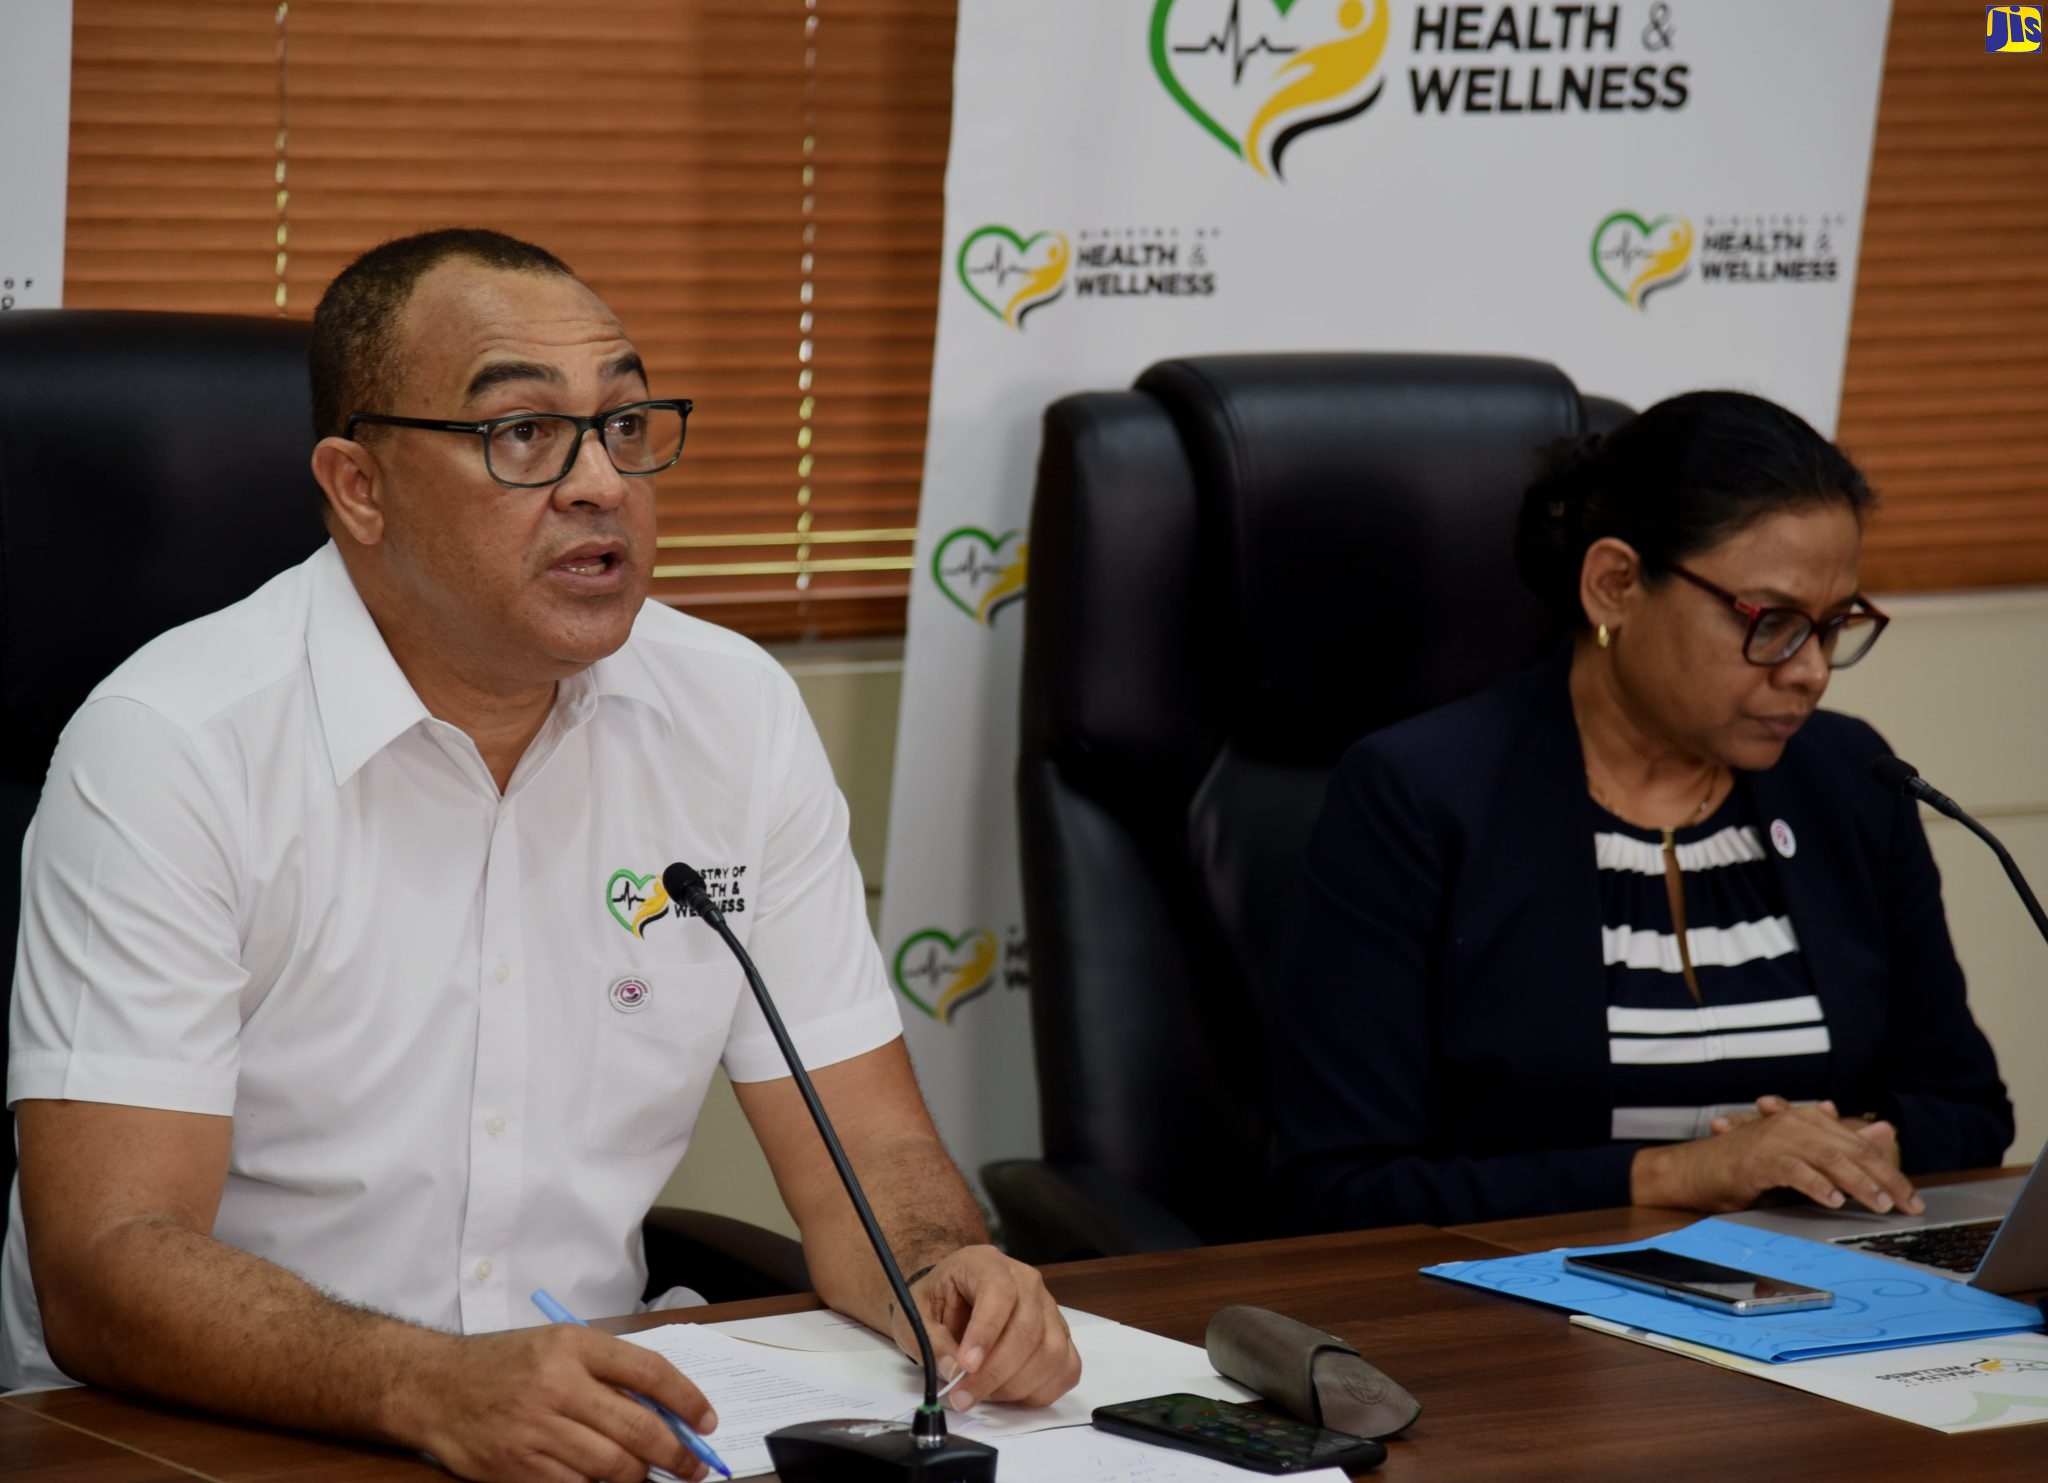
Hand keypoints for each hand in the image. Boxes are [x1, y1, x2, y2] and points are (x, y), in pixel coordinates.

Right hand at [399, 1324, 717, 1482]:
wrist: (434, 1386)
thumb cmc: (504, 1364)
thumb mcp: (558, 1346)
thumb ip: (608, 1372)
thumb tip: (666, 1410)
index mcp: (574, 1345)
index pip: (649, 1371)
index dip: (687, 1399)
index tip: (707, 1420)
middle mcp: (557, 1384)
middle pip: (637, 1427)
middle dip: (676, 1452)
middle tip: (694, 1465)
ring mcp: (536, 1429)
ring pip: (611, 1465)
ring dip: (639, 1477)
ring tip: (647, 1476)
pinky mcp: (517, 1467)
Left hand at [887, 1244, 1081, 1411]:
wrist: (955, 1296)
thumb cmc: (938, 1301)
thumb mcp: (916, 1314)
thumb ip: (931, 1342)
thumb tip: (953, 1371)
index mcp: (986, 1264)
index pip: (999, 1291)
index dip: (985, 1331)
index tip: (965, 1366)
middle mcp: (1026, 1281)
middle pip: (1028, 1328)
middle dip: (995, 1372)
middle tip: (963, 1397)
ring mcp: (1049, 1308)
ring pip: (1050, 1352)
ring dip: (1015, 1385)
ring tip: (982, 1393)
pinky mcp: (1060, 1335)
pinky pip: (1065, 1368)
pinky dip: (1040, 1390)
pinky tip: (1010, 1393)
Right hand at [1634, 1097, 1923, 1215]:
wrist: (1694, 1171)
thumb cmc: (1746, 1164)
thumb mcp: (1801, 1156)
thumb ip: (1841, 1146)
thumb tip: (1884, 1134)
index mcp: (1808, 1120)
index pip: (1860, 1147)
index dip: (1889, 1171)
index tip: (1912, 1198)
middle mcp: (1795, 1124)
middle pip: (1852, 1152)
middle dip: (1885, 1180)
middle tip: (1908, 1205)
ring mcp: (1776, 1140)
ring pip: (1830, 1160)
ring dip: (1860, 1184)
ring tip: (1881, 1205)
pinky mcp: (1758, 1160)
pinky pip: (1795, 1171)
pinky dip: (1816, 1185)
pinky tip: (1833, 1200)